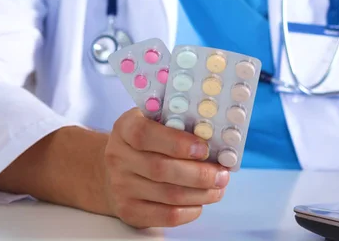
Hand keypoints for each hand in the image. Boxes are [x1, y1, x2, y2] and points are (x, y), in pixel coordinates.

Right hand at [103, 108, 229, 227]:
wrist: (117, 168)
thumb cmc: (148, 141)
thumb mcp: (155, 122)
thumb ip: (178, 124)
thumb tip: (216, 137)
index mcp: (126, 128)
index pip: (144, 134)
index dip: (176, 142)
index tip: (204, 148)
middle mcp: (118, 157)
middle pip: (161, 169)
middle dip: (199, 174)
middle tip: (222, 174)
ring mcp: (121, 186)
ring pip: (168, 194)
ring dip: (200, 193)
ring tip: (219, 187)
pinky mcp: (128, 210)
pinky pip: (165, 215)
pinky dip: (190, 211)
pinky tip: (201, 202)